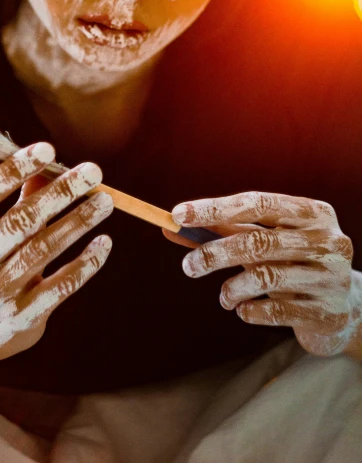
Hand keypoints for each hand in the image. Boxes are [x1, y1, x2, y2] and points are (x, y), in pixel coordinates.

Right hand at [0, 141, 112, 363]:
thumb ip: (23, 196)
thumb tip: (54, 163)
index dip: (14, 169)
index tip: (49, 148)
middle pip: (20, 220)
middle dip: (60, 192)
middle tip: (94, 171)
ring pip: (44, 250)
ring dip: (78, 222)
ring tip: (106, 202)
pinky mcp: (23, 316)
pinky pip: (61, 286)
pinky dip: (85, 263)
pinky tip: (105, 242)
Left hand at [169, 191, 358, 355]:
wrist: (345, 309)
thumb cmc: (294, 263)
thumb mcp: (265, 240)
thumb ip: (223, 231)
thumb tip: (172, 226)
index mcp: (314, 213)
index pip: (258, 203)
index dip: (215, 208)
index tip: (178, 214)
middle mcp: (328, 241)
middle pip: (259, 241)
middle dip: (215, 253)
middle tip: (187, 266)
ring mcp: (331, 278)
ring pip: (265, 278)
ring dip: (232, 288)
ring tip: (223, 297)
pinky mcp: (326, 313)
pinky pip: (276, 312)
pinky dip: (250, 311)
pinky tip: (243, 310)